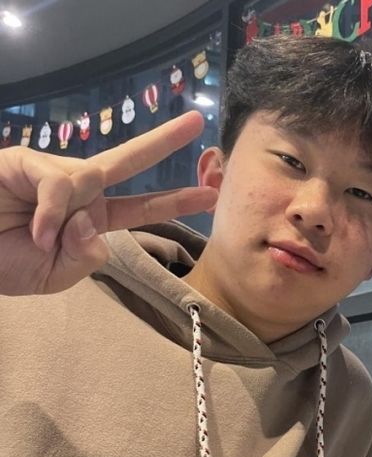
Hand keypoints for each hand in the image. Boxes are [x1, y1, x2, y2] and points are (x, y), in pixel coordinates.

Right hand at [0, 111, 216, 295]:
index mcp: (93, 218)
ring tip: (39, 240)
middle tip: (197, 123)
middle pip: (130, 160)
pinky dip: (50, 214)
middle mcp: (80, 191)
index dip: (175, 200)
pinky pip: (59, 183)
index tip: (209, 193)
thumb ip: (86, 257)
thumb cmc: (6, 264)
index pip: (142, 207)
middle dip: (164, 142)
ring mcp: (55, 172)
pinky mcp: (26, 160)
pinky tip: (34, 231)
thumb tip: (94, 224)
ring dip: (68, 217)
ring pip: (91, 178)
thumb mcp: (57, 275)